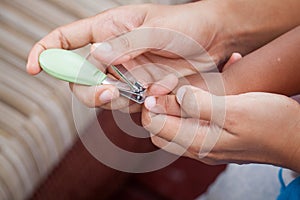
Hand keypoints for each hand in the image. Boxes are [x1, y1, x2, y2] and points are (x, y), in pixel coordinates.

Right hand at [26, 1, 236, 109]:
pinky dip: (142, 105)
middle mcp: (113, 56)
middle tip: (107, 91)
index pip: (66, 39)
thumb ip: (127, 44)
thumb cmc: (186, 25)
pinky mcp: (143, 91)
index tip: (34, 66)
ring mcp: (127, 75)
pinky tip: (164, 92)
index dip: (46, 51)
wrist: (215, 40)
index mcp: (109, 30)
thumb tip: (96, 58)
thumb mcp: (157, 29)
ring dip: (119, 99)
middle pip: (79, 79)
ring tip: (150, 88)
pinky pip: (131, 106)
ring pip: (104, 97)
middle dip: (87, 89)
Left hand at [142, 86, 299, 171]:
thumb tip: (162, 100)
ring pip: (175, 126)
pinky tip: (206, 92)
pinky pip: (192, 124)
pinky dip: (191, 108)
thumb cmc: (270, 124)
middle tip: (171, 86)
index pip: (155, 126)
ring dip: (175, 106)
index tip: (163, 86)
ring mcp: (206, 144)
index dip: (152, 104)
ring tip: (186, 88)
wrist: (295, 138)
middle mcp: (198, 147)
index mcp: (198, 142)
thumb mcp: (233, 110)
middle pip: (161, 129)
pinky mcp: (215, 138)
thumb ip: (196, 105)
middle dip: (159, 106)